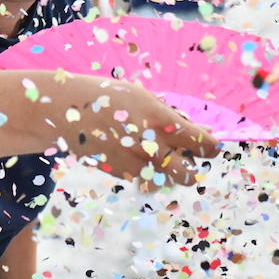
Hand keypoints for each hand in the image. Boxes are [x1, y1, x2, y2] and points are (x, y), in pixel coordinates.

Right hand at [58, 77, 218, 186]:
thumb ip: (169, 117)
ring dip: (172, 172)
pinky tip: (138, 154)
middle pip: (189, 172)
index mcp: (159, 121)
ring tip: (163, 155)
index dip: (211, 146)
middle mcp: (151, 147)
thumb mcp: (142, 98)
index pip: (200, 142)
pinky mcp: (122, 174)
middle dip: (194, 166)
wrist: (65, 113)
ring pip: (169, 181)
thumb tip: (198, 130)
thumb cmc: (106, 97)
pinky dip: (149, 172)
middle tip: (190, 155)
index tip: (213, 145)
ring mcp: (135, 164)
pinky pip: (147, 179)